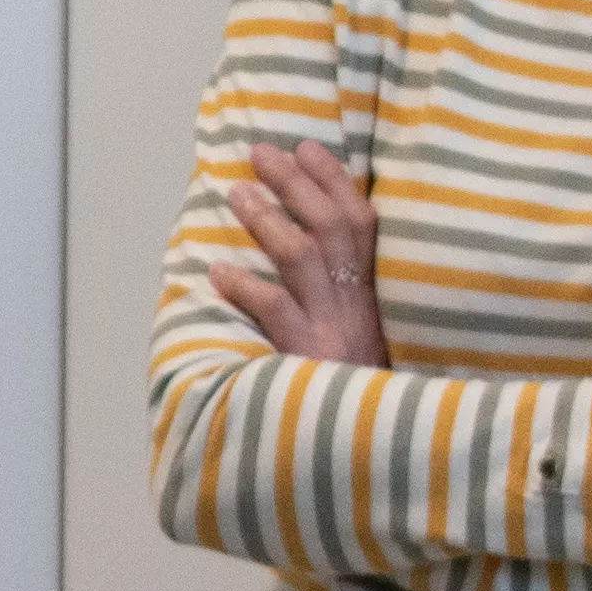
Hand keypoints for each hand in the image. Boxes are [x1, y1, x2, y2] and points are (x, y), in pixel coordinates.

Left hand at [217, 141, 387, 366]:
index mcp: (374, 292)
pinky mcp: (308, 355)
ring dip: (268, 220)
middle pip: (331, 228)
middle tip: (262, 153)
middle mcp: (357, 303)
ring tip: (238, 192)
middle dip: (297, 184)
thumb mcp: (363, 333)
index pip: (361, 221)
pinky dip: (245, 287)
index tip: (306, 146)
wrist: (369, 445)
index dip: (334, 180)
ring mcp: (333, 327)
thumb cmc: (357, 388)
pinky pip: (275, 310)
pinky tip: (217, 272)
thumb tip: (308, 243)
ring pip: (302, 258)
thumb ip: (344, 293)